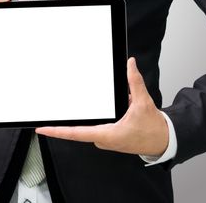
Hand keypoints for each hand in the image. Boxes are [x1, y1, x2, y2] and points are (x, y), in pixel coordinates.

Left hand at [36, 57, 168, 156]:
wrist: (163, 141)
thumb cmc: (153, 129)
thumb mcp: (143, 103)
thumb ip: (134, 82)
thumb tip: (130, 65)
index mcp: (107, 134)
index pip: (75, 133)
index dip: (57, 131)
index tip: (42, 128)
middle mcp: (103, 139)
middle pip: (79, 128)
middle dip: (71, 118)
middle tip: (52, 113)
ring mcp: (105, 140)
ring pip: (89, 125)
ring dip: (90, 115)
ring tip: (98, 106)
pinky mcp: (109, 138)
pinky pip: (97, 126)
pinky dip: (99, 116)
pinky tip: (112, 109)